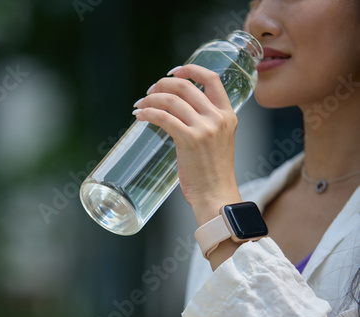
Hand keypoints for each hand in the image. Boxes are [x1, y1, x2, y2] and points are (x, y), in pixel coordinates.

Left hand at [133, 64, 241, 224]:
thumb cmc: (213, 172)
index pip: (212, 78)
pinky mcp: (190, 140)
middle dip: (162, 85)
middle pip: (186, 87)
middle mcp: (218, 117)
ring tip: (140, 105)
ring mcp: (205, 128)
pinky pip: (163, 118)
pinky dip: (148, 113)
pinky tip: (140, 116)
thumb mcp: (218, 140)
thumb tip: (177, 110)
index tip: (174, 71)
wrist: (216, 196)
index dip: (190, 69)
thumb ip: (206, 123)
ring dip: (151, 99)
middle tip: (149, 92)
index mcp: (228, 114)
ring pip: (171, 101)